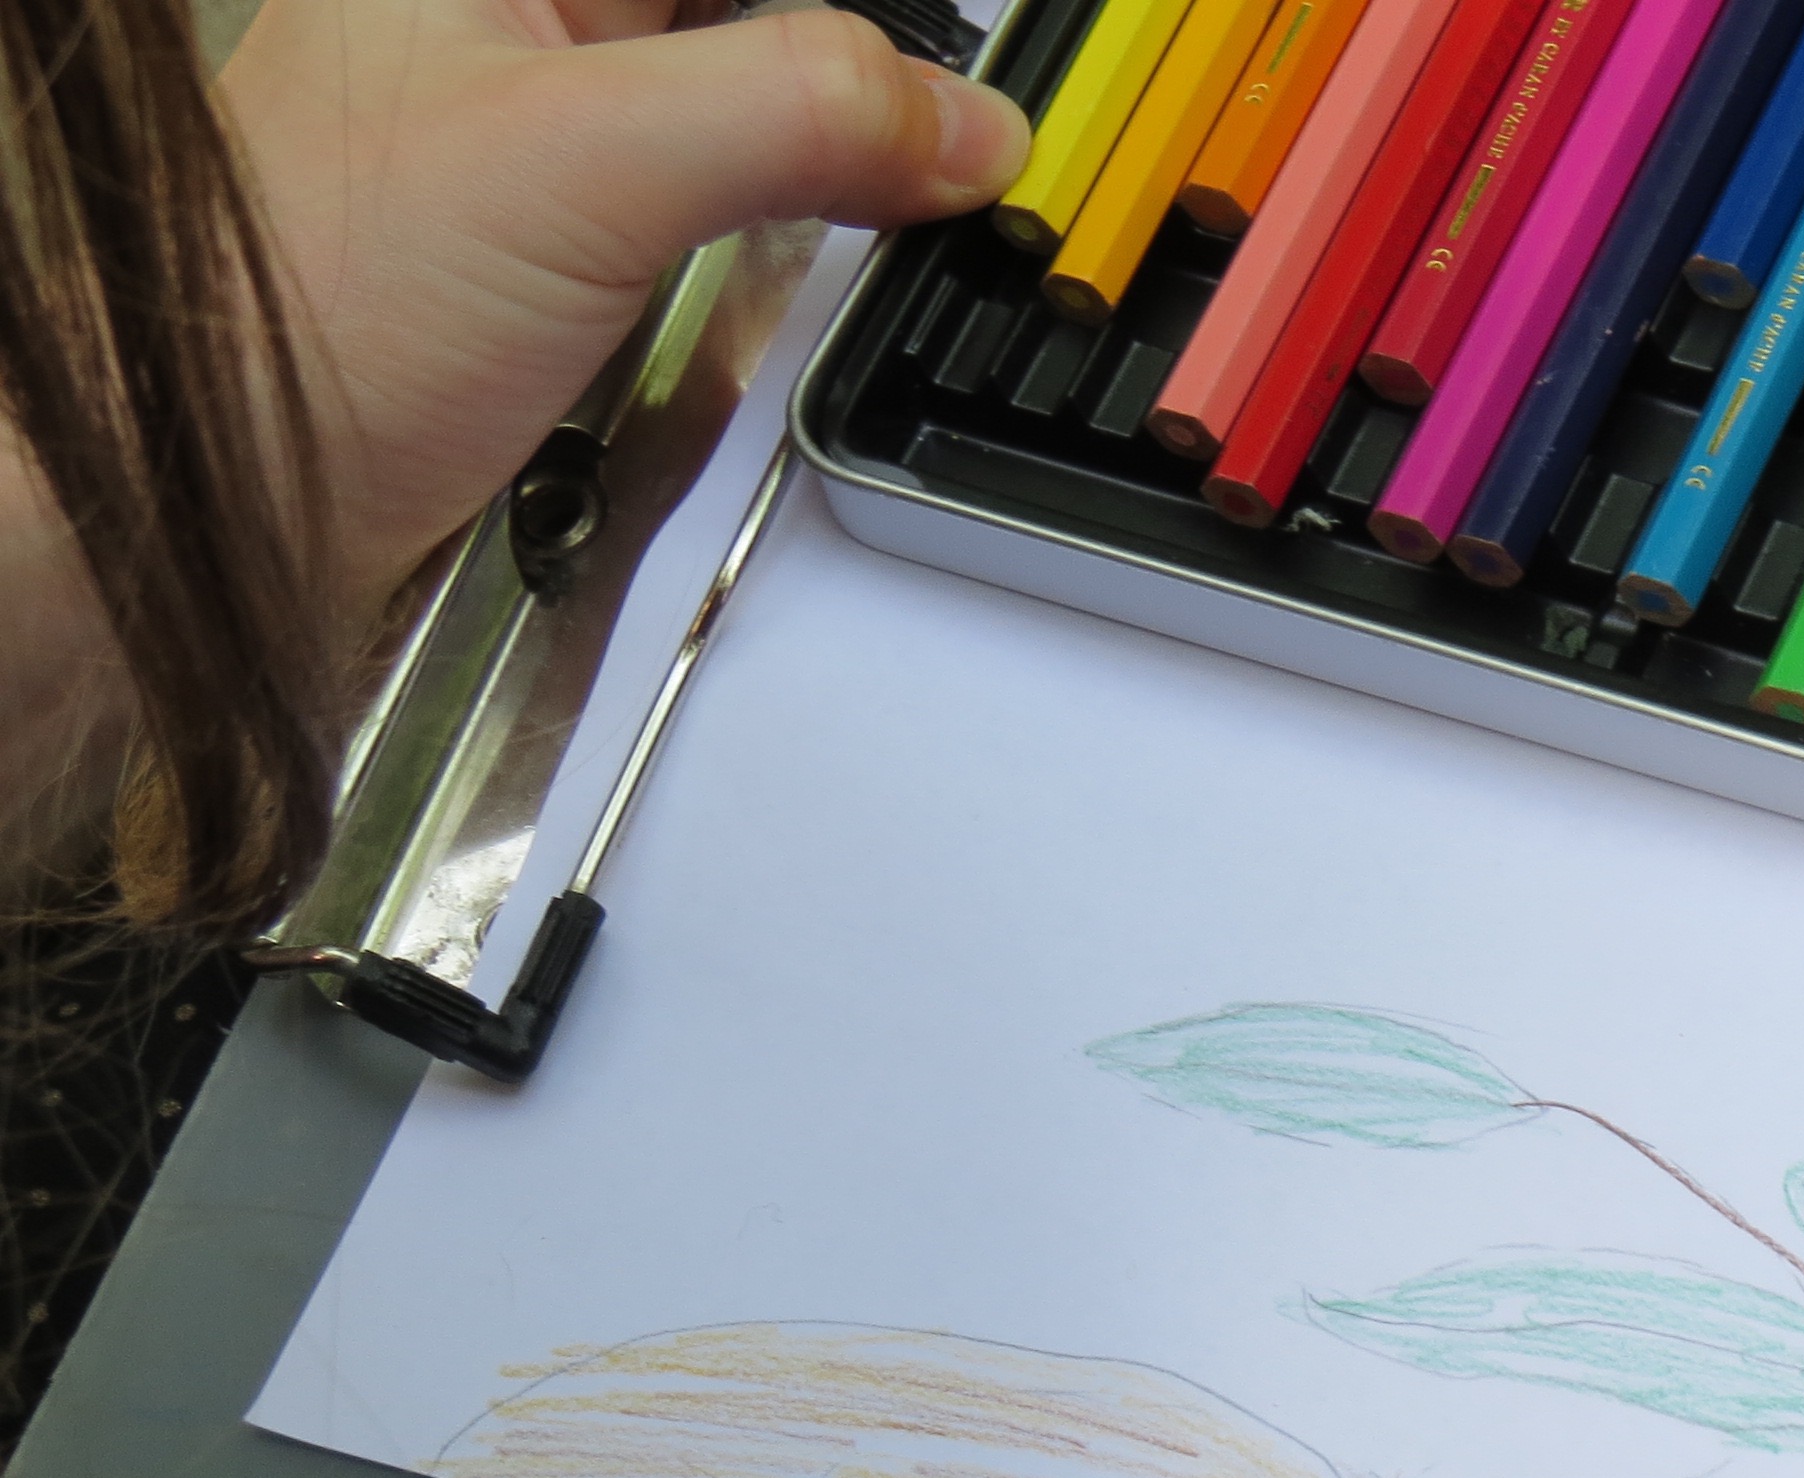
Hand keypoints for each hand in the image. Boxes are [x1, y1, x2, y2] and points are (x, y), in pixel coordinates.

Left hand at [219, 0, 1029, 618]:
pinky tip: (834, 253)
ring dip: (843, 144)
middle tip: (963, 133)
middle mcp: (518, 15)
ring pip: (747, 91)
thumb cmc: (311, 310)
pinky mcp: (570, 240)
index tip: (963, 73)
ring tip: (927, 183)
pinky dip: (795, 226)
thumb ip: (798, 111)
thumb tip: (965, 118)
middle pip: (750, 12)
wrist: (229, 493)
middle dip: (864, 71)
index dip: (870, 18)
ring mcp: (544, 127)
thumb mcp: (591, 166)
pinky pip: (723, 195)